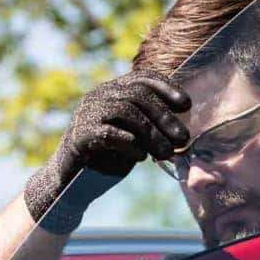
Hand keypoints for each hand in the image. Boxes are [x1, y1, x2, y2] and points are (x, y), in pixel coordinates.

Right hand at [24, 70, 190, 232]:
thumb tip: (181, 135)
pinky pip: (109, 133)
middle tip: (183, 138)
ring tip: (166, 153)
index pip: (142, 78)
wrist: (73, 181)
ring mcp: (87, 113)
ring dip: (151, 133)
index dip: (167, 88)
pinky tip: (141, 157)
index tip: (186, 105)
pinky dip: (130, 144)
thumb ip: (153, 130)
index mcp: (113, 91)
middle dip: (164, 117)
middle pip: (137, 95)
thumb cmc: (108, 158)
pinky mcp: (79, 135)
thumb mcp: (136, 139)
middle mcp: (98, 96)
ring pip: (126, 111)